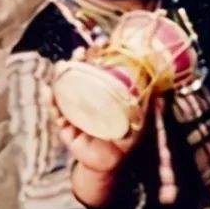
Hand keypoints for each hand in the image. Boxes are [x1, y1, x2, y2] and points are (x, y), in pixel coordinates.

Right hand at [50, 64, 148, 206]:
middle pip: (80, 74)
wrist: (110, 165)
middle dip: (78, 61)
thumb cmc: (123, 140)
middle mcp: (87, 99)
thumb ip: (147, 106)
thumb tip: (160, 91)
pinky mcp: (65, 126)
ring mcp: (75, 111)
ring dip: (62, 76)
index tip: (101, 43)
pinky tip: (49, 91)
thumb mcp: (138, 121)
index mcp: (103, 94)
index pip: (100, 70)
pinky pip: (56, 112)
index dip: (98, 56)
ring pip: (65, 89)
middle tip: (81, 51)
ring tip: (62, 66)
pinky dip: (51, 102)